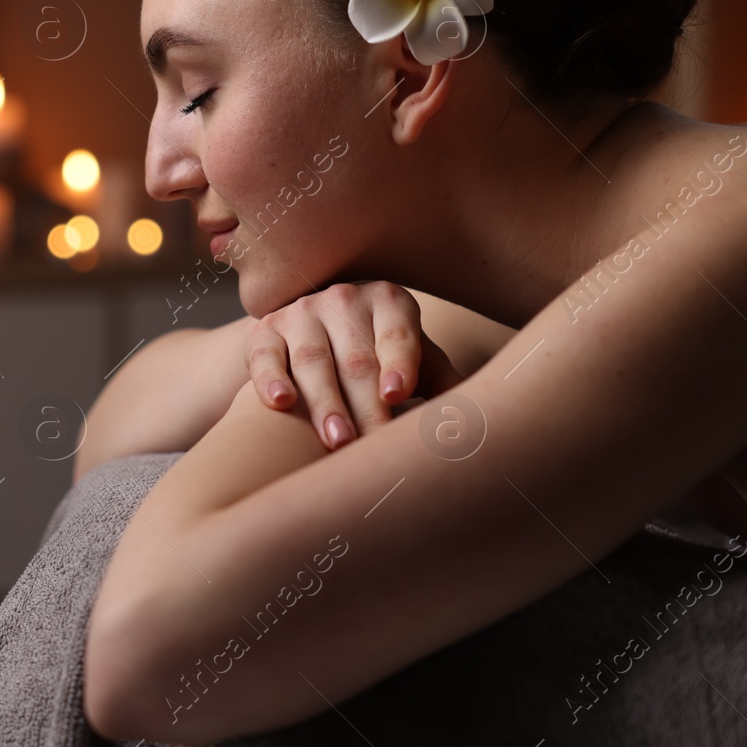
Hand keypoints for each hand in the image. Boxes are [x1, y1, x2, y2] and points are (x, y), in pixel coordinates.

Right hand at [244, 281, 462, 449]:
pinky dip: (270, 380)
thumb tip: (482, 413)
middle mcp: (344, 300)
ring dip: (324, 403)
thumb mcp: (413, 360)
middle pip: (356, 359)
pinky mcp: (264, 331)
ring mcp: (301, 313)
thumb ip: (441, 381)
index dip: (399, 363)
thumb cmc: (377, 356)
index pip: (398, 333)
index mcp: (389, 302)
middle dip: (365, 406)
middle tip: (371, 446)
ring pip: (312, 361)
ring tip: (336, 440)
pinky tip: (281, 403)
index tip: (399, 394)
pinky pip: (266, 356)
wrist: (312, 337)